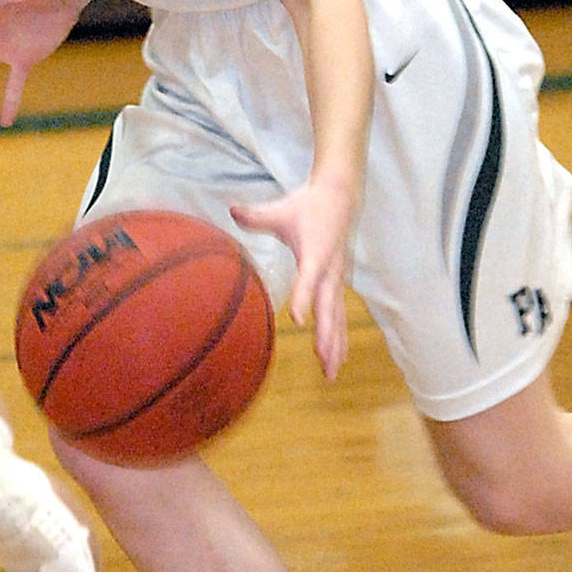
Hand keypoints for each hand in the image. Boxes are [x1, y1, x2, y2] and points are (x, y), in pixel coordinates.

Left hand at [229, 176, 354, 379]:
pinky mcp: (338, 284)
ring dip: (335, 345)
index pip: (309, 277)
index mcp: (315, 253)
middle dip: (327, 336)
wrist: (340, 198)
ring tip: (330, 373)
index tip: (296, 319)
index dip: (304, 296)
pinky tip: (336, 360)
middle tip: (322, 362)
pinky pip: (339, 315)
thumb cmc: (307, 206)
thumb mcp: (281, 209)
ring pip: (337, 317)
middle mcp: (330, 270)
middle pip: (329, 308)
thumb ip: (256, 215)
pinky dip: (339, 338)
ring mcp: (337, 279)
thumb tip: (231, 209)